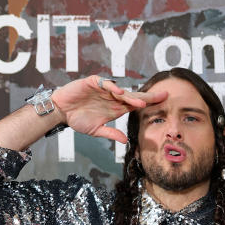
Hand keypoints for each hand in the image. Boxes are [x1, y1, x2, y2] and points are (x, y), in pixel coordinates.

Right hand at [49, 76, 165, 143]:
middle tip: (163, 96)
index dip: (149, 103)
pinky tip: (119, 93)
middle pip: (133, 96)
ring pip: (121, 91)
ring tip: (141, 102)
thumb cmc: (78, 119)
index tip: (164, 102)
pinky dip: (112, 87)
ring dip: (131, 96)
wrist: (60, 112)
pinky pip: (104, 83)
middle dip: (148, 97)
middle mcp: (112, 97)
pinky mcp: (92, 83)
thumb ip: (110, 133)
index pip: (136, 104)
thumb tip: (125, 141)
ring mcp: (103, 89)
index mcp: (116, 108)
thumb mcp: (96, 130)